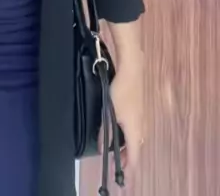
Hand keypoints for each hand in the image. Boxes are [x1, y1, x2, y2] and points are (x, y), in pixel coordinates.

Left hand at [110, 59, 144, 178]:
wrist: (132, 70)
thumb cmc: (121, 92)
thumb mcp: (109, 112)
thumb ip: (105, 131)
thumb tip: (101, 147)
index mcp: (135, 130)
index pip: (135, 155)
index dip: (128, 166)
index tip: (121, 173)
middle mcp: (142, 126)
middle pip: (137, 147)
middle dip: (127, 156)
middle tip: (116, 161)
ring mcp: (142, 117)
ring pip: (137, 137)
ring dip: (129, 145)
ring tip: (117, 147)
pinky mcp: (140, 109)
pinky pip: (136, 129)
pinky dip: (130, 135)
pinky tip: (121, 130)